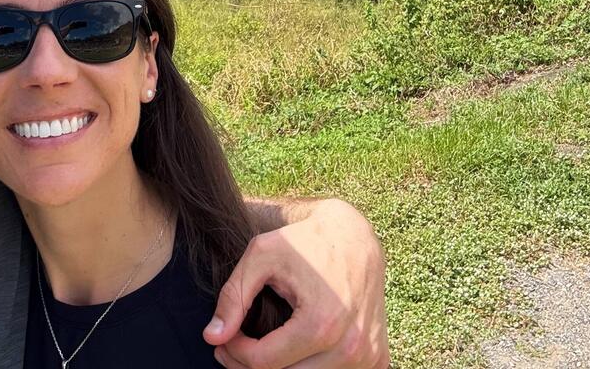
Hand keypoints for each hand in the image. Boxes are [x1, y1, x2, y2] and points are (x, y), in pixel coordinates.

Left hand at [203, 198, 388, 367]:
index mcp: (321, 324)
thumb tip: (212, 337)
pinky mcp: (377, 358)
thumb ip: (234, 297)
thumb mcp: (261, 255)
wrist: (354, 234)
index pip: (264, 363)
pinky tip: (292, 350)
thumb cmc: (305, 241)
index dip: (235, 353)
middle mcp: (350, 347)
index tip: (223, 339)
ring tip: (259, 349)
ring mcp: (368, 356)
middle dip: (250, 366)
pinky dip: (310, 367)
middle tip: (232, 347)